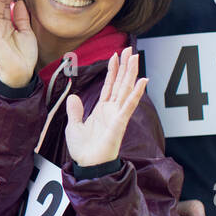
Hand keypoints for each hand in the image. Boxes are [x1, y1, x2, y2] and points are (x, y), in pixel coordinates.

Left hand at [64, 47, 147, 166]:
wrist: (88, 165)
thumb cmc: (83, 149)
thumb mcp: (74, 126)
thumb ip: (75, 111)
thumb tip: (73, 97)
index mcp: (101, 110)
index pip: (109, 86)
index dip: (112, 70)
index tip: (115, 56)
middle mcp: (111, 110)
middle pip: (120, 83)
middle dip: (124, 66)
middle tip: (129, 49)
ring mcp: (117, 115)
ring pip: (126, 90)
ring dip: (131, 73)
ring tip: (135, 58)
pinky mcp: (120, 122)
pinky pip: (129, 105)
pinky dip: (136, 93)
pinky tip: (142, 81)